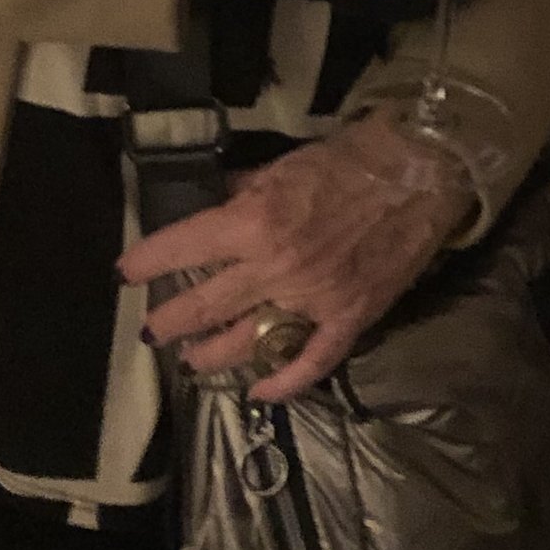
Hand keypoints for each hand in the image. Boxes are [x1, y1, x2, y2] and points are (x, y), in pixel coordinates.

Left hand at [124, 114, 476, 404]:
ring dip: (212, 355)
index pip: (184, 248)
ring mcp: (313, 299)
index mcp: (255, 221)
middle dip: (170, 321)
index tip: (127, 271)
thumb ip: (246, 190)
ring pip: (248, 341)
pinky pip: (312, 362)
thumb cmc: (352, 158)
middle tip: (152, 330)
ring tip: (192, 360)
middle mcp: (275, 267)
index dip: (148, 261)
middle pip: (205, 306)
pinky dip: (284, 382)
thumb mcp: (285, 163)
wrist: (422, 169)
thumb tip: (217, 202)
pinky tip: (260, 391)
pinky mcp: (349, 317)